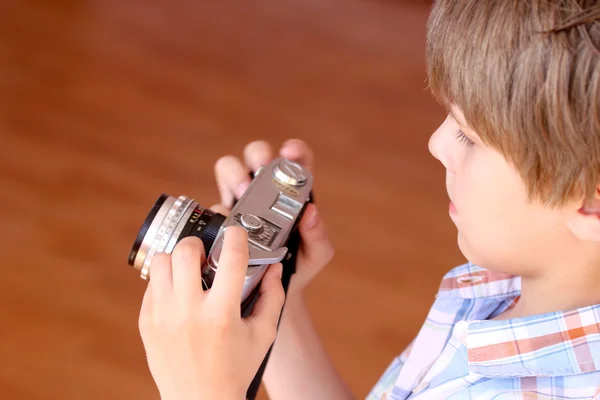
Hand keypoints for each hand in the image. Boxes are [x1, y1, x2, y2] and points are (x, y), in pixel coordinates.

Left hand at [138, 229, 284, 399]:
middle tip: (206, 254)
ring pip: (161, 262)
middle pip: (185, 251)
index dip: (236, 237)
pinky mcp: (147, 322)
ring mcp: (162, 316)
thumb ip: (272, 297)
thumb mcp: (263, 335)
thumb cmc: (235, 369)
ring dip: (177, 259)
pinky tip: (179, 292)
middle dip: (199, 245)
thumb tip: (275, 267)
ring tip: (189, 270)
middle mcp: (188, 312)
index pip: (230, 258)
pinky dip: (166, 281)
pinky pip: (151, 284)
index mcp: (221, 314)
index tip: (237, 232)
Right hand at [213, 139, 333, 295]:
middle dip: (257, 156)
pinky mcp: (222, 220)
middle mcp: (265, 191)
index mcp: (292, 193)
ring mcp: (241, 202)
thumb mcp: (315, 256)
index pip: (296, 160)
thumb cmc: (297, 268)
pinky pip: (214, 204)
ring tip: (241, 193)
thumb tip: (310, 213)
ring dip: (233, 174)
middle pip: (257, 154)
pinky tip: (227, 221)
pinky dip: (219, 208)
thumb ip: (318, 236)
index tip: (289, 152)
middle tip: (260, 172)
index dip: (294, 150)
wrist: (269, 294)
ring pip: (229, 168)